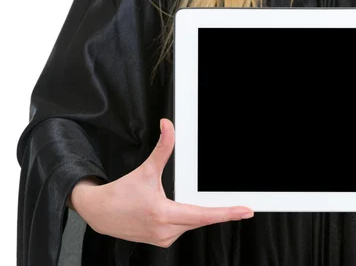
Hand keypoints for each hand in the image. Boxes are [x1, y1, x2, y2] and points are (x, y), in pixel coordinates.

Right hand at [70, 119, 253, 247]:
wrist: (99, 213)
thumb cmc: (121, 193)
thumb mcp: (146, 169)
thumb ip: (163, 147)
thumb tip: (168, 125)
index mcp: (163, 214)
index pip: (203, 215)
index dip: (226, 213)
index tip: (245, 211)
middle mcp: (165, 231)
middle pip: (201, 219)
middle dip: (219, 212)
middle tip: (241, 207)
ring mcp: (163, 238)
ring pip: (192, 224)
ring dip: (198, 213)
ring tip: (190, 202)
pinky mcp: (161, 241)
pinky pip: (183, 228)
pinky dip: (187, 218)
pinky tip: (179, 210)